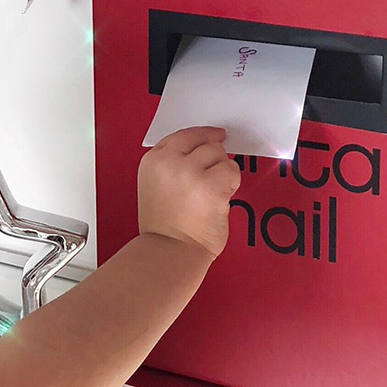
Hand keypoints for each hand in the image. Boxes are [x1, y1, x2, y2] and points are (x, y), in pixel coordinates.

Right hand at [137, 126, 240, 260]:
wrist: (169, 250)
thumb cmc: (164, 225)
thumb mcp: (155, 184)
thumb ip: (174, 164)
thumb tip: (206, 150)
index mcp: (154, 160)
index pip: (184, 135)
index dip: (203, 135)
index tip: (216, 135)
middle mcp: (170, 162)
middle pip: (206, 143)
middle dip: (214, 160)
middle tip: (210, 180)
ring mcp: (191, 172)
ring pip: (220, 155)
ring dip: (222, 173)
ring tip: (210, 194)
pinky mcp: (212, 185)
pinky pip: (232, 172)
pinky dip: (231, 185)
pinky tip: (219, 200)